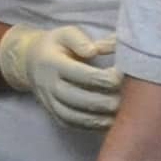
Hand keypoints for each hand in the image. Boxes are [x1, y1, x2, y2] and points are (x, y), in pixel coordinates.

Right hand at [0, 23, 121, 132]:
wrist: (30, 63)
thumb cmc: (56, 46)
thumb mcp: (64, 33)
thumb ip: (80, 39)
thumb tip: (96, 50)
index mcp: (53, 64)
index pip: (83, 75)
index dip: (106, 77)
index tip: (124, 74)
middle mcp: (50, 86)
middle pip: (81, 99)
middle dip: (108, 101)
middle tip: (130, 98)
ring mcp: (51, 104)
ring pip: (77, 117)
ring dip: (102, 117)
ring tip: (124, 112)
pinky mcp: (55, 116)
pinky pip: (74, 125)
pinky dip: (94, 126)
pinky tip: (111, 122)